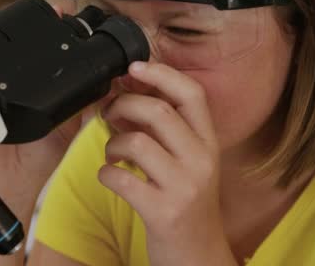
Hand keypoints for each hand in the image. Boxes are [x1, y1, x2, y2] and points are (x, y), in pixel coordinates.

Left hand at [98, 62, 236, 265]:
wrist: (198, 256)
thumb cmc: (186, 203)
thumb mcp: (186, 162)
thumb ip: (164, 130)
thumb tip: (127, 94)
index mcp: (208, 143)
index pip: (192, 93)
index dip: (161, 74)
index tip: (134, 68)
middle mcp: (202, 161)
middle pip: (158, 111)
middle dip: (124, 105)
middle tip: (109, 113)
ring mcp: (184, 187)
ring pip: (137, 142)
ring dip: (112, 143)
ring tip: (111, 153)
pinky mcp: (163, 212)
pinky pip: (120, 178)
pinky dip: (105, 173)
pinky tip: (110, 176)